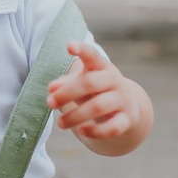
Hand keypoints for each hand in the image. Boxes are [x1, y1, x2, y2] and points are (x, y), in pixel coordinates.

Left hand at [47, 40, 152, 155]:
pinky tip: (82, 131)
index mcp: (102, 67)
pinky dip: (96, 131)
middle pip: (90, 83)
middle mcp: (114, 80)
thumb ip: (66, 84)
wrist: (128, 109)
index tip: (69, 46)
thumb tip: (51, 89)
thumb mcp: (82, 84)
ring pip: (98, 107)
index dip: (82, 50)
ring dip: (76, 116)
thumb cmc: (97, 92)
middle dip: (67, 93)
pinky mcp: (126, 120)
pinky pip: (113, 127)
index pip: (93, 56)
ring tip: (60, 123)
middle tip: (49, 102)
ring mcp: (122, 100)